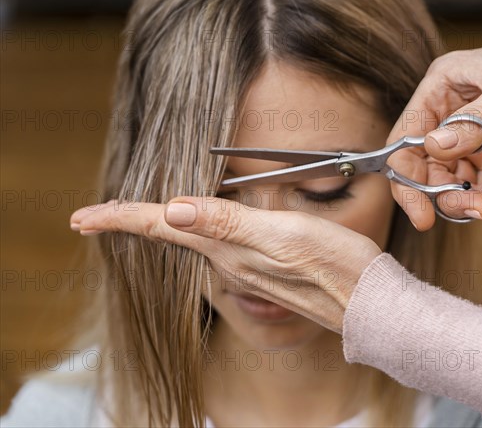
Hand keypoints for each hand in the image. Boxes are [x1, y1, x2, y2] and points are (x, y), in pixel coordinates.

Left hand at [70, 197, 381, 332]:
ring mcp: (245, 267)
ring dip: (155, 228)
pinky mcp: (263, 267)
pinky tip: (190, 229)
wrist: (368, 302)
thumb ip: (228, 224)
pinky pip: (210, 248)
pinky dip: (188, 234)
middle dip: (129, 223)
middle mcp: (228, 261)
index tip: (81, 217)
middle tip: (95, 216)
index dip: (121, 218)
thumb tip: (173, 210)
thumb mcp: (283, 236)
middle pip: (166, 238)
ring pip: (185, 244)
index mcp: (227, 248)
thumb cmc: (334, 266)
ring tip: (131, 216)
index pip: (162, 227)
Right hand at [389, 20, 481, 229]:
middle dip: (452, 196)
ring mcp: (479, 135)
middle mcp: (454, 114)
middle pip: (432, 169)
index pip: (407, 140)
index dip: (407, 179)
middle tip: (479, 211)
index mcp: (443, 88)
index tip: (420, 214)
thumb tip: (433, 150)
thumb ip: (472, 122)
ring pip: (462, 183)